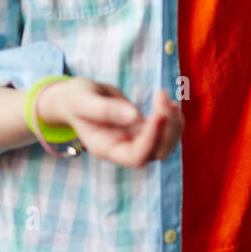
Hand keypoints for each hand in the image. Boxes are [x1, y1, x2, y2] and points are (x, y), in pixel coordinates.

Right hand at [37, 78, 183, 167]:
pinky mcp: (143, 130)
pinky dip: (174, 120)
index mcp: (106, 148)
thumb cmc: (76, 99)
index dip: (151, 138)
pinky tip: (171, 103)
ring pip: (167, 144)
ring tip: (165, 97)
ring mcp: (135, 140)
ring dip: (173, 123)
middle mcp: (123, 149)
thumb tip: (135, 116)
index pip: (136, 156)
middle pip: (157, 153)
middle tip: (160, 95)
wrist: (77, 97)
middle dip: (166, 127)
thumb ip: (105, 109)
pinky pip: (167, 133)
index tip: (157, 114)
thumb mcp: (83, 100)